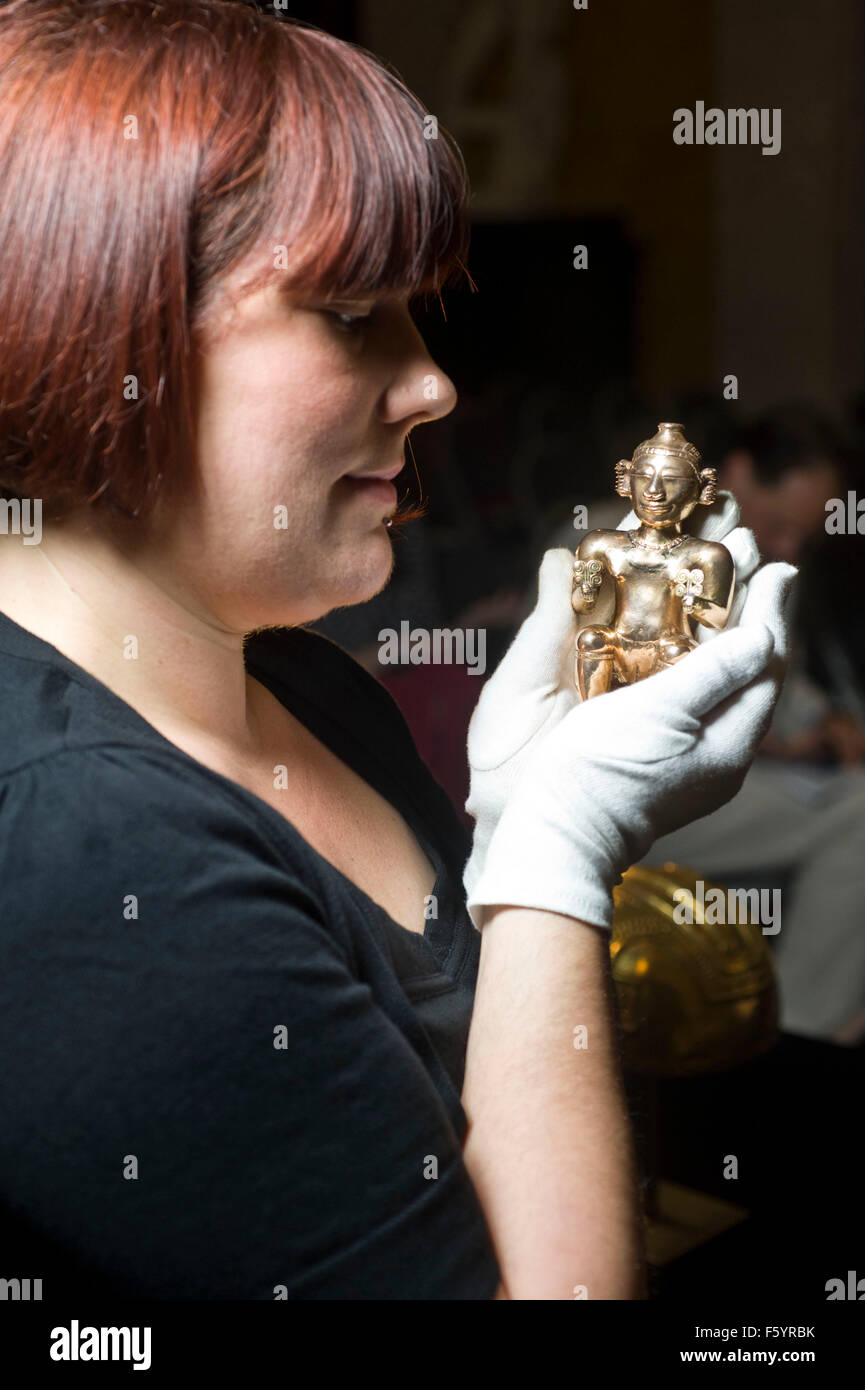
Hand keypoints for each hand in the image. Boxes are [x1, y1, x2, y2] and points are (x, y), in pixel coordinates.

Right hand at [465, 560, 797, 929]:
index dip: (771, 611)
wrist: (560, 832)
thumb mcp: (663, 713)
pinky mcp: (664, 761)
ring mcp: (692, 760)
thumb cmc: (603, 772)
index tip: (777, 567)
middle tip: (754, 566)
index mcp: (730, 741)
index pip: (766, 664)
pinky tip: (678, 641)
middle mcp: (720, 752)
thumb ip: (716, 672)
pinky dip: (693, 660)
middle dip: (751, 616)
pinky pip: (692, 699)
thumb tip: (763, 633)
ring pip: (720, 684)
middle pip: (748, 672)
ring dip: (722, 635)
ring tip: (720, 592)